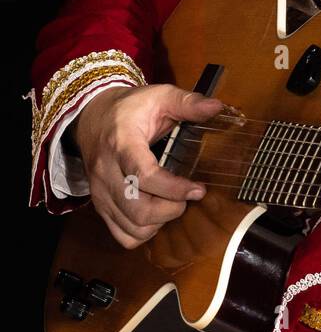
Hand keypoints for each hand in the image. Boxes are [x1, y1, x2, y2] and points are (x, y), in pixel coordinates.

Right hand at [74, 84, 224, 249]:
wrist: (92, 117)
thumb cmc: (130, 108)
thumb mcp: (159, 96)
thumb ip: (188, 102)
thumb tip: (217, 107)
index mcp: (121, 143)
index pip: (144, 176)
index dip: (174, 189)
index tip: (199, 189)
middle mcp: (106, 172)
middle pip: (138, 209)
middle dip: (171, 210)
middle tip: (187, 196)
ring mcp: (100, 192)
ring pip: (132, 228)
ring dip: (160, 223)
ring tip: (173, 203)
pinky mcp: (99, 206)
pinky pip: (123, 235)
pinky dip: (144, 233)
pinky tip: (156, 215)